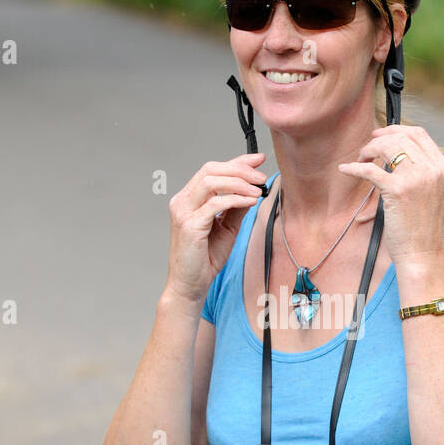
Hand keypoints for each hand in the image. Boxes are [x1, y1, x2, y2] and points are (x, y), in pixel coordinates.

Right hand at [165, 152, 266, 304]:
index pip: (212, 170)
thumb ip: (236, 207)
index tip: (258, 159)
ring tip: (258, 190)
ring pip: (211, 182)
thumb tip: (253, 189)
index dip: (236, 161)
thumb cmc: (205, 258)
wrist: (190, 284)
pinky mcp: (189, 225)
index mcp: (189, 199)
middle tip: (261, 176)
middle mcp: (182, 201)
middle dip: (240, 169)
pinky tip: (251, 201)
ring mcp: (183, 212)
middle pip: (210, 170)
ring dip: (239, 182)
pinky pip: (215, 203)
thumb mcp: (227, 227)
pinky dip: (235, 199)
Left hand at [338, 125, 443, 266]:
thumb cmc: (422, 228)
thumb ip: (420, 170)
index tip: (381, 134)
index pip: (419, 134)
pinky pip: (370, 170)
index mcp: (443, 168)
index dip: (397, 130)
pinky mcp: (398, 190)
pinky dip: (354, 168)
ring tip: (360, 160)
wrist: (422, 254)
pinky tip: (345, 169)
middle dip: (380, 139)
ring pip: (388, 147)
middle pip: (402, 137)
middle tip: (367, 149)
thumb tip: (393, 151)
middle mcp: (433, 169)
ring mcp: (417, 178)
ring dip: (369, 150)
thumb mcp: (430, 192)